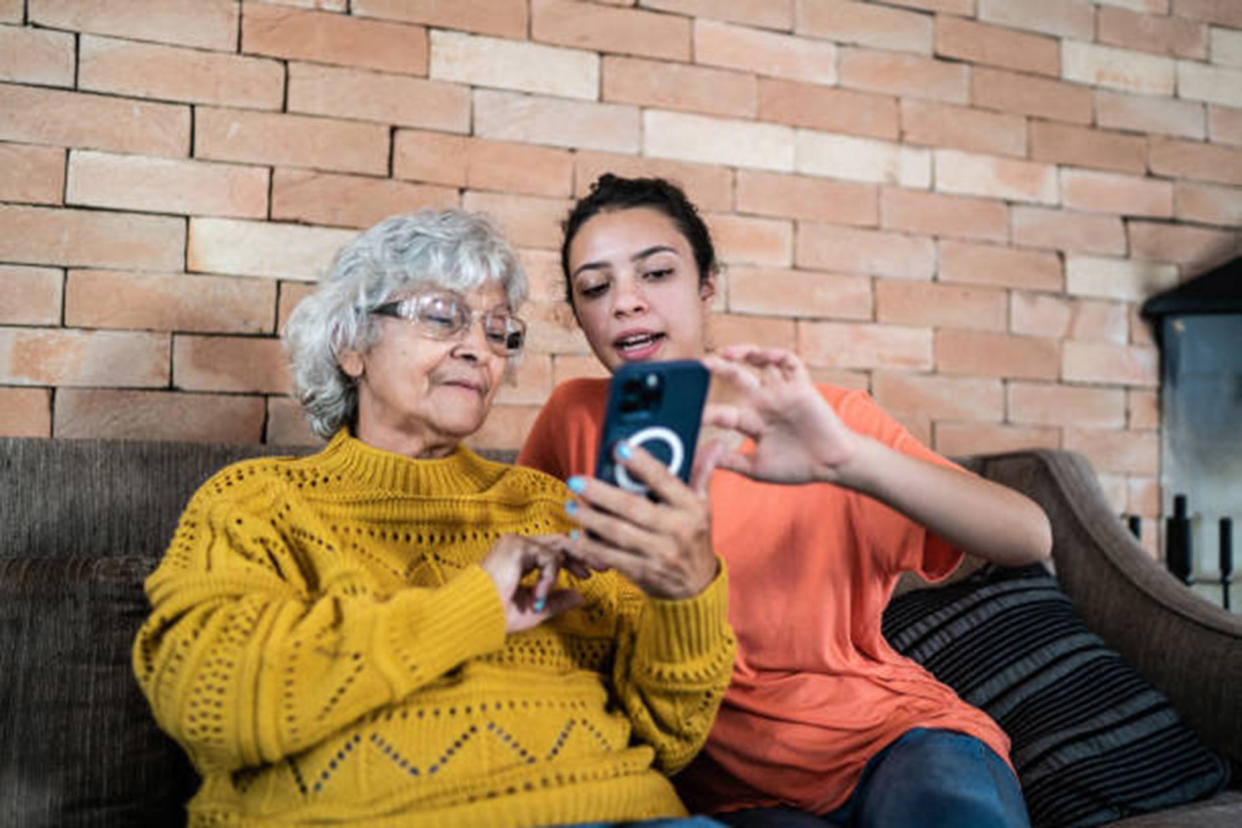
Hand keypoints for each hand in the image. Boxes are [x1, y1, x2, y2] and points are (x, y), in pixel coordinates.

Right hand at [479, 534, 586, 633]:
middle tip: (605, 565)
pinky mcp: (517, 546)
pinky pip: (548, 558)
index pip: (554, 549)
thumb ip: (557, 600)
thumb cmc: (496, 616)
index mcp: (520, 557)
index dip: (575, 559)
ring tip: (578, 581)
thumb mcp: (536, 609)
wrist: (473, 617)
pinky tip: (538, 596)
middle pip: (561, 541)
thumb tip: (581, 597)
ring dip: (574, 563)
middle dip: (585, 552)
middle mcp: (518, 545)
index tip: (591, 573)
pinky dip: (549, 578)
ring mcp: (516, 542)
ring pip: (559, 546)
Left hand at [563, 441, 724, 599]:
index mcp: (690, 508)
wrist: (697, 584)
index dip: (642, 464)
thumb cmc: (694, 536)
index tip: (620, 448)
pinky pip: (612, 558)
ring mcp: (659, 554)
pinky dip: (592, 547)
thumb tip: (715, 444)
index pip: (664, 481)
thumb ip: (702, 473)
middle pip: (632, 508)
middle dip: (601, 493)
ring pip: (618, 534)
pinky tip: (576, 535)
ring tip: (570, 506)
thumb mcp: (703, 505)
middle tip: (576, 481)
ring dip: (590, 519)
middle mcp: (676, 530)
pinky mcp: (644, 572)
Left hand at [701, 345, 860, 484]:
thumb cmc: (796, 467)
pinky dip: (776, 355)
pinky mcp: (802, 387)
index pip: (723, 412)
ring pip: (761, 363)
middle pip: (737, 378)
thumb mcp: (756, 469)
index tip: (690, 415)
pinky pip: (790, 362)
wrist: (831, 465)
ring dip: (745, 353)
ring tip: (727, 353)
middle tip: (702, 363)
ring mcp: (782, 393)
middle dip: (720, 368)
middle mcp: (764, 403)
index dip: (706, 413)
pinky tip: (762, 355)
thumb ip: (730, 463)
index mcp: (751, 422)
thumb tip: (701, 460)